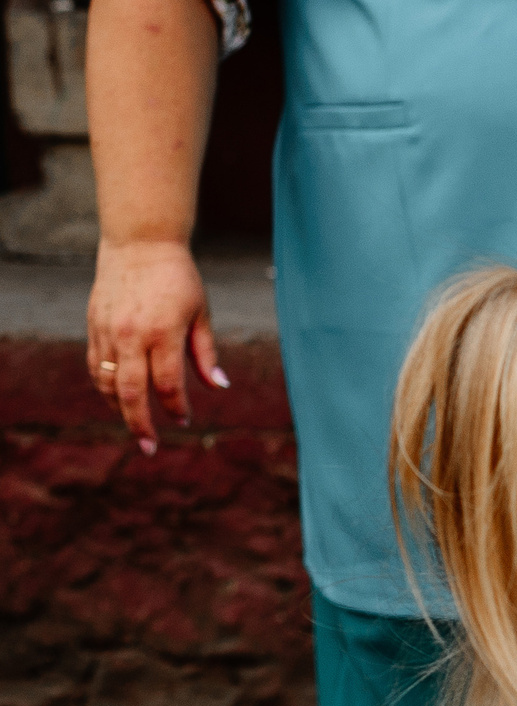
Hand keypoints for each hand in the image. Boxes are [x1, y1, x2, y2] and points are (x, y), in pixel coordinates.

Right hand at [87, 237, 225, 450]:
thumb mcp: (201, 314)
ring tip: (133, 425)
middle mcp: (131, 334)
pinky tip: (115, 399)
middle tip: (149, 448)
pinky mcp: (93, 324)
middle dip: (140, 423)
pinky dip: (104, 386)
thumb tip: (219, 387)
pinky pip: (95, 364)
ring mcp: (108, 330)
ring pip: (107, 382)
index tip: (185, 420)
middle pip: (131, 392)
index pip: (168, 384)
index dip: (176, 407)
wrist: (139, 242)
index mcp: (163, 333)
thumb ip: (206, 353)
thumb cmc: (179, 278)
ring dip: (119, 409)